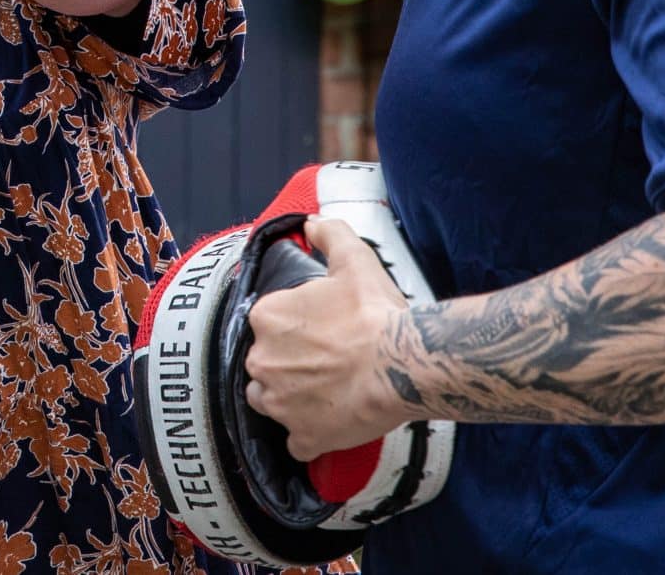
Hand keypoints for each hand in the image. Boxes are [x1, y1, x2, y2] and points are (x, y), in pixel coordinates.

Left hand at [243, 217, 414, 460]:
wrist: (403, 364)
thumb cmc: (375, 313)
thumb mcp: (353, 259)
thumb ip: (330, 235)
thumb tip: (314, 223)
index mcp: (266, 318)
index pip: (267, 322)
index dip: (293, 326)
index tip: (318, 329)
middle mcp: (262, 361)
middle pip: (264, 363)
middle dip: (287, 363)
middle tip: (325, 361)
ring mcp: (280, 404)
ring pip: (271, 402)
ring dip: (290, 398)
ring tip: (324, 391)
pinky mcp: (304, 437)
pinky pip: (298, 442)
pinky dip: (310, 436)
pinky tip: (330, 423)